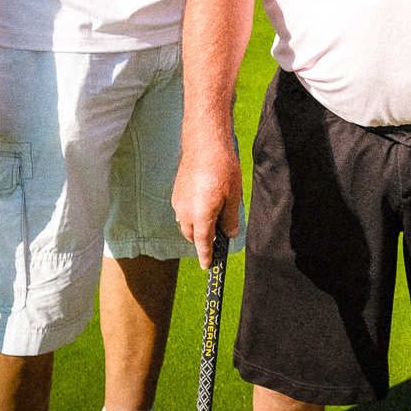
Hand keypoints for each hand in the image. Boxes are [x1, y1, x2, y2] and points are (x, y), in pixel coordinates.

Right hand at [174, 137, 244, 268]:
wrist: (204, 145)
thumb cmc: (222, 169)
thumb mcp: (233, 197)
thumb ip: (230, 219)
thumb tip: (230, 234)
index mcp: (200, 216)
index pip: (202, 244)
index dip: (205, 256)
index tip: (206, 266)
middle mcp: (185, 212)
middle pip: (192, 236)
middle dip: (203, 239)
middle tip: (218, 235)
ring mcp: (178, 202)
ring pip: (186, 224)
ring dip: (197, 226)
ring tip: (214, 215)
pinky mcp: (176, 193)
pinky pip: (183, 211)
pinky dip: (192, 214)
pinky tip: (205, 202)